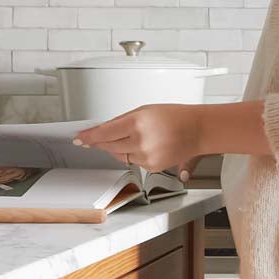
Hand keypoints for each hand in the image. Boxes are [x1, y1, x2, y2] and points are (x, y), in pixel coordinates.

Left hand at [73, 104, 205, 178]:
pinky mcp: (152, 167)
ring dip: (120, 147)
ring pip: (121, 155)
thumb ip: (121, 121)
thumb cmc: (175, 117)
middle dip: (101, 143)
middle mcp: (141, 142)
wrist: (198, 131)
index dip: (90, 137)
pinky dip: (135, 154)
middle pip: (109, 146)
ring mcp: (147, 157)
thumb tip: (103, 131)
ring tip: (136, 137)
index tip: (79, 138)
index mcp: (137, 124)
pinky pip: (134, 161)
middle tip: (92, 139)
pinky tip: (147, 145)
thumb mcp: (144, 110)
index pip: (105, 133)